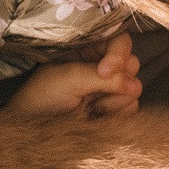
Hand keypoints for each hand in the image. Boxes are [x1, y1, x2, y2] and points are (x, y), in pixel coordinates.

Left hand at [8, 33, 140, 116]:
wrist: (32, 126)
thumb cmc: (43, 96)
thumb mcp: (71, 79)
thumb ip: (106, 79)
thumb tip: (135, 86)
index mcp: (88, 47)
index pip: (119, 42)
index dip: (118, 56)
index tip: (104, 73)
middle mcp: (101, 63)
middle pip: (131, 65)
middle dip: (117, 82)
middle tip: (91, 95)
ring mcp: (108, 86)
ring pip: (134, 87)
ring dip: (114, 100)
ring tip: (87, 106)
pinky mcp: (112, 106)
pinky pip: (131, 106)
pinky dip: (116, 113)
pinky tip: (94, 115)